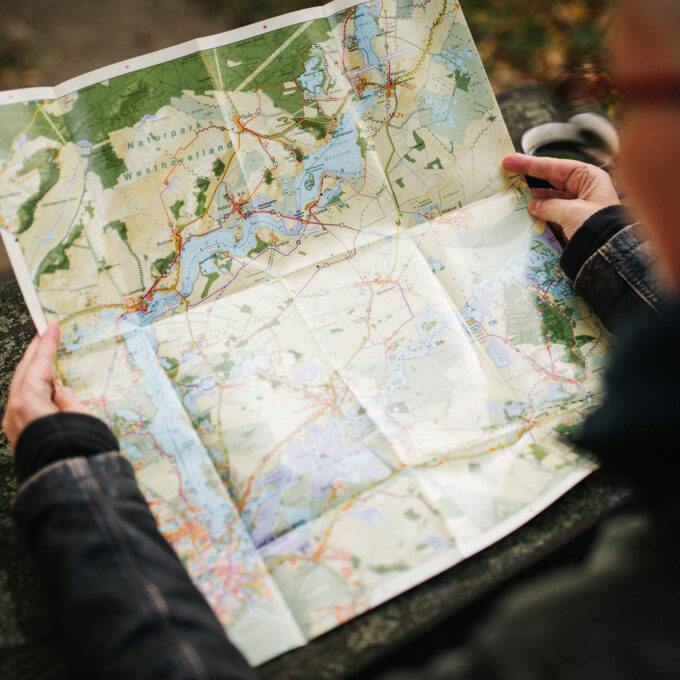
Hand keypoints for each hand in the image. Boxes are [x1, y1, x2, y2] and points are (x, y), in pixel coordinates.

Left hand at [2, 323, 88, 451]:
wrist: (61, 486)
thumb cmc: (74, 450)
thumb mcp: (80, 418)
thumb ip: (68, 400)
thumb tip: (61, 392)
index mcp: (29, 401)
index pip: (39, 365)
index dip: (47, 344)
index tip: (51, 326)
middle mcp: (15, 410)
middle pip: (23, 373)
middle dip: (34, 354)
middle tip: (44, 336)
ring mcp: (14, 424)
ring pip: (21, 388)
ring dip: (33, 372)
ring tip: (46, 360)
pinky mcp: (19, 435)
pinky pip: (24, 403)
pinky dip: (33, 389)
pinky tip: (45, 390)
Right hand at [502, 154, 620, 240]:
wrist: (609, 254)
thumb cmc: (597, 227)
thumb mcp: (571, 212)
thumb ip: (549, 206)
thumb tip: (533, 205)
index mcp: (589, 178)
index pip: (554, 166)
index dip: (529, 164)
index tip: (508, 161)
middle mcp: (583, 189)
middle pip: (550, 180)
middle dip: (530, 180)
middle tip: (507, 178)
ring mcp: (577, 206)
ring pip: (549, 198)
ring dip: (532, 199)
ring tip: (512, 197)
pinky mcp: (571, 222)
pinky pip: (550, 214)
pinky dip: (537, 213)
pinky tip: (523, 213)